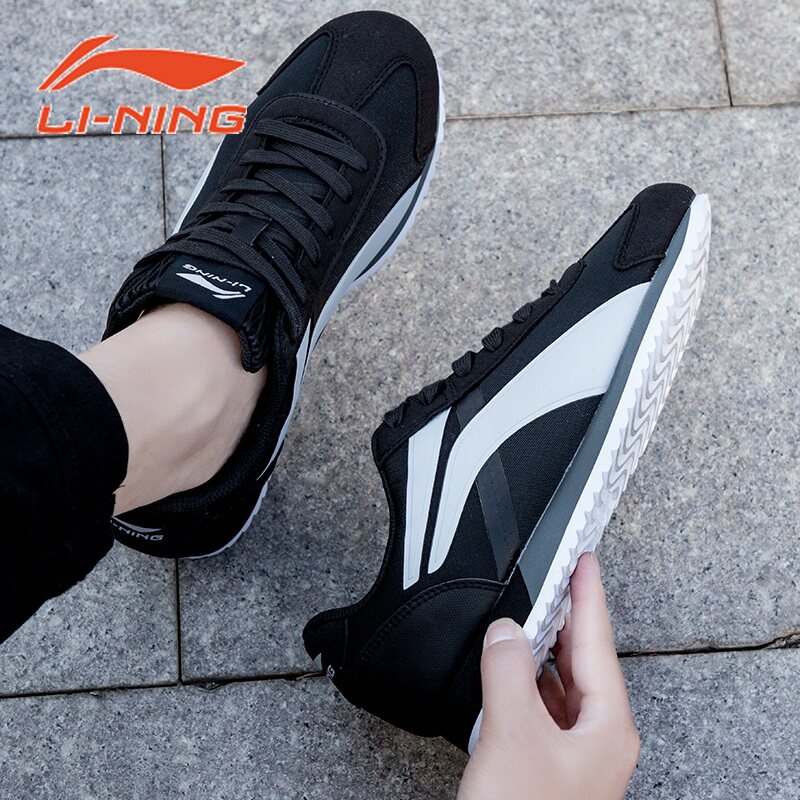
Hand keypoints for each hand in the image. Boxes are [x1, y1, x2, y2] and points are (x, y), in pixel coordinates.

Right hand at [458, 553, 639, 799]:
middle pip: (584, 660)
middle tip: (554, 578)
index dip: (590, 595)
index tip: (587, 560)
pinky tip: (509, 670)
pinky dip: (526, 681)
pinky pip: (541, 707)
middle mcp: (596, 738)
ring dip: (543, 650)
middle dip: (566, 618)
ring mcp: (573, 754)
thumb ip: (508, 673)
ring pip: (561, 685)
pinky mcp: (547, 765)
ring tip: (529, 614)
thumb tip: (506, 630)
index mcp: (606, 726)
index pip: (598, 642)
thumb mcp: (514, 737)